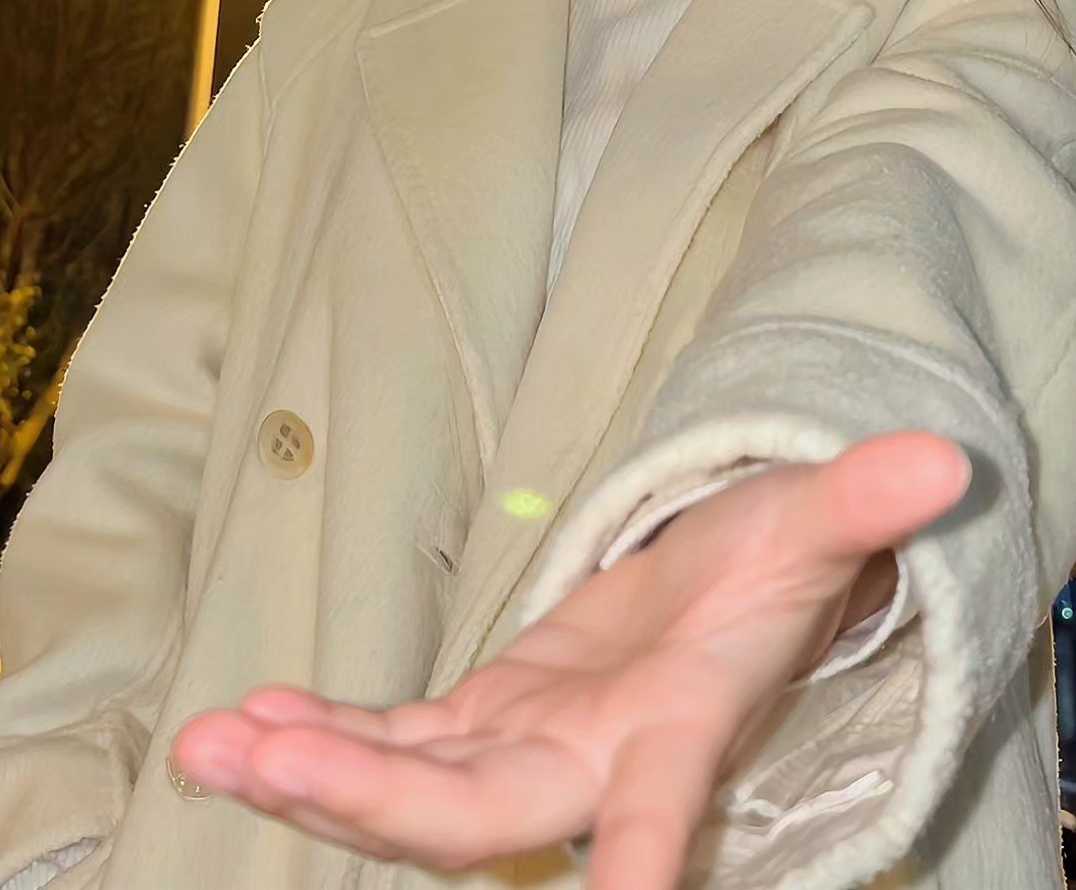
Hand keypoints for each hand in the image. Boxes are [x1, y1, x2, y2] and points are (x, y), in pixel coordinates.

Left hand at [170, 432, 968, 889]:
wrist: (722, 604)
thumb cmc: (776, 567)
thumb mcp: (811, 527)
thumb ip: (860, 503)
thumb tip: (943, 457)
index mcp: (675, 725)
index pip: (653, 809)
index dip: (629, 863)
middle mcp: (589, 762)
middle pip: (476, 812)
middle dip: (367, 800)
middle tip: (255, 764)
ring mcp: (526, 748)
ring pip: (409, 788)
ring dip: (309, 770)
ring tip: (209, 746)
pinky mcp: (486, 720)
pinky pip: (392, 741)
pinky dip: (324, 735)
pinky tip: (247, 718)